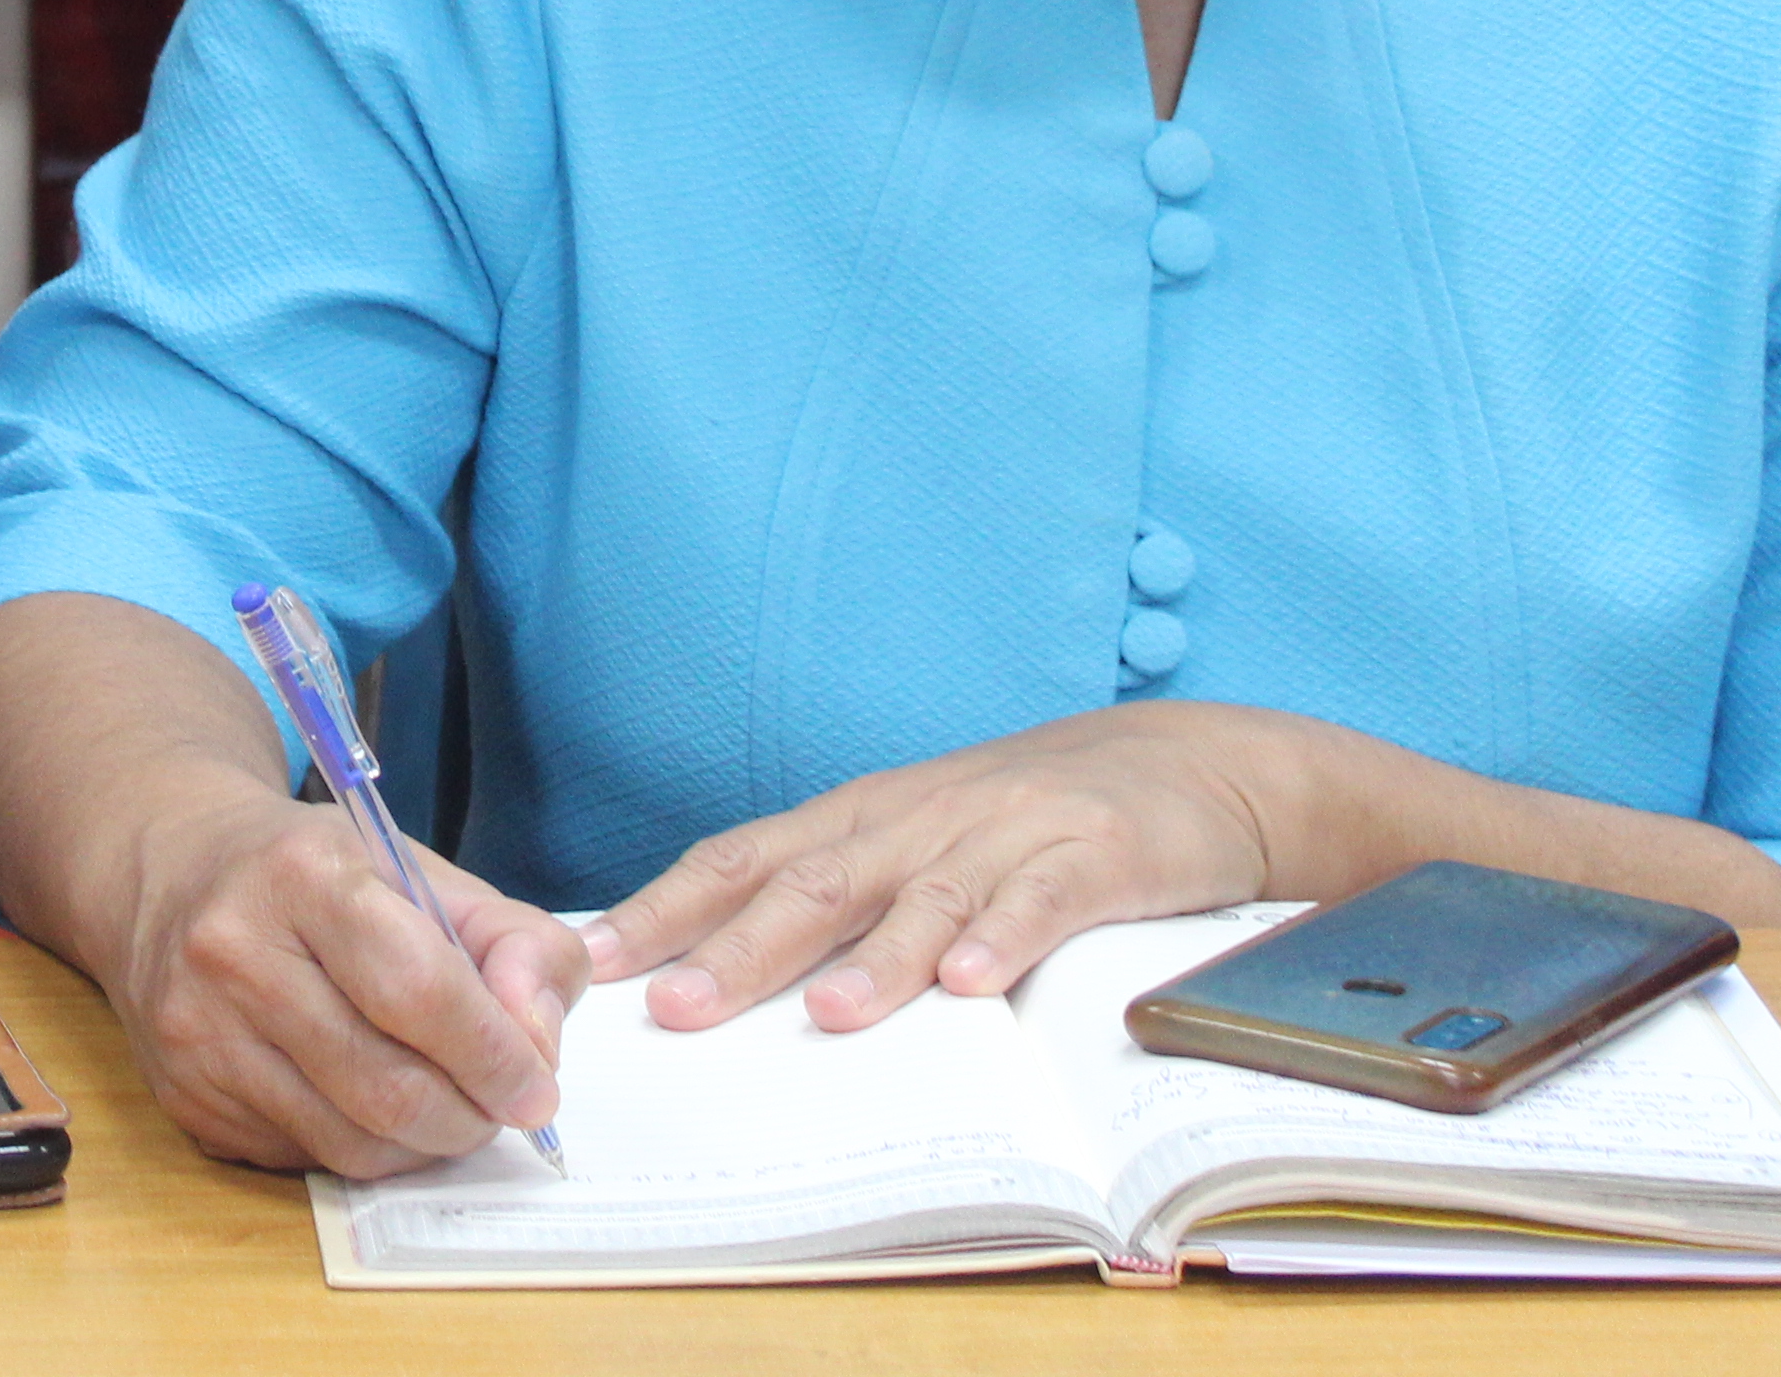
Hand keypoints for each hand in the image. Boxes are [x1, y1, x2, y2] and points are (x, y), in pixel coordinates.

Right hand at [101, 782, 585, 1178]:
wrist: (164, 872)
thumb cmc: (311, 874)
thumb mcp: (419, 870)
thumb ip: (512, 941)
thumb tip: (541, 1038)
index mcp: (303, 875)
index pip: (420, 992)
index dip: (496, 1054)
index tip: (538, 1086)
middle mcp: (235, 953)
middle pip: (387, 1086)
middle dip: (469, 1116)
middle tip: (499, 1108)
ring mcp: (200, 1033)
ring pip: (349, 1143)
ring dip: (422, 1145)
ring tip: (444, 1108)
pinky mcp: (185, 1096)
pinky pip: (304, 1160)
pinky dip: (360, 1148)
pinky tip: (368, 1104)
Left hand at [589, 701, 1329, 1034]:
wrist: (1187, 764)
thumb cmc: (1027, 819)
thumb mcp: (919, 842)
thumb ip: (836, 894)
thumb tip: (713, 965)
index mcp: (864, 819)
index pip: (744, 859)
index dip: (667, 909)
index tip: (594, 963)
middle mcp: (920, 819)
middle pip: (816, 884)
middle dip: (739, 948)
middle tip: (676, 1008)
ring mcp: (1009, 834)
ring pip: (927, 897)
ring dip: (877, 958)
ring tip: (829, 1016)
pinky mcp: (1097, 855)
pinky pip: (1044, 901)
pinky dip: (1006, 939)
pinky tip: (974, 986)